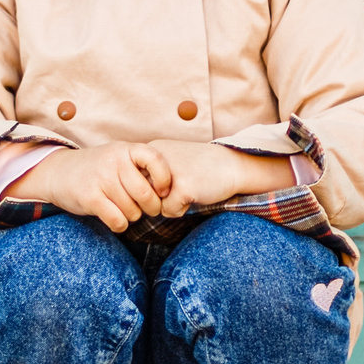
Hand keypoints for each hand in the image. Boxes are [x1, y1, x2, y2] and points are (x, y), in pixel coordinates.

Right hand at [19, 144, 172, 234]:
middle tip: (147, 209)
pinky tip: (115, 219)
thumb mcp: (119, 157)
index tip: (162, 190)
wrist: (58, 172)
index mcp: (126, 149)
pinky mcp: (90, 198)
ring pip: (132, 211)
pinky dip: (120, 225)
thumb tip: (172, 191)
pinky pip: (118, 220)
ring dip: (132, 216)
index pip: (156, 161)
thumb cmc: (98, 168)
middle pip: (146, 195)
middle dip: (151, 208)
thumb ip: (141, 167)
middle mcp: (114, 161)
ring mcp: (101, 179)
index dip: (165, 180)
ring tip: (124, 209)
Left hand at [144, 140, 295, 211]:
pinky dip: (181, 210)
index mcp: (152, 150)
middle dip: (157, 199)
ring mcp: (168, 174)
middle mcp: (156, 160)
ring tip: (188, 190)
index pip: (134, 181)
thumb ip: (149, 174)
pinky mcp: (182, 188)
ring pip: (154, 206)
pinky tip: (196, 195)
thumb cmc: (201, 167)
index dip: (150, 189)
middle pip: (141, 194)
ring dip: (169, 205)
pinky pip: (169, 212)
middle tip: (178, 187)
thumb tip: (130, 200)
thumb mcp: (171, 161)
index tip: (168, 182)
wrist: (233, 165)